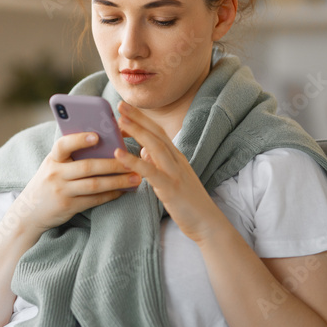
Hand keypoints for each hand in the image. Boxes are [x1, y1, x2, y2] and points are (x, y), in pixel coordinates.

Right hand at [13, 131, 140, 238]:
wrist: (29, 212)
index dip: (79, 140)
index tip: (97, 135)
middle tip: (132, 160)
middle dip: (113, 164)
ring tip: (135, 178)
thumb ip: (70, 155)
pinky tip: (123, 191)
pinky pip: (94, 200)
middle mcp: (55, 174)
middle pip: (87, 167)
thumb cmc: (48, 182)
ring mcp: (61, 191)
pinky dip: (110, 195)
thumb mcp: (53, 165)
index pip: (63, 145)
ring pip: (94, 185)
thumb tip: (103, 142)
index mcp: (52, 159)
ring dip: (117, 181)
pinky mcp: (68, 206)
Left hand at [113, 101, 227, 242]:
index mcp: (176, 157)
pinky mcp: (171, 188)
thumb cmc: (188, 202)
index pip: (158, 132)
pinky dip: (133, 161)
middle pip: (156, 133)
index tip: (125, 108)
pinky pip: (150, 171)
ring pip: (154, 146)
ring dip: (136, 131)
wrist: (208, 223)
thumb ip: (158, 163)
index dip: (142, 118)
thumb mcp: (172, 178)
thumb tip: (143, 151)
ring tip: (119, 120)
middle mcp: (177, 160)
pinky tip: (118, 154)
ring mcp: (175, 173)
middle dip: (138, 117)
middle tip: (120, 104)